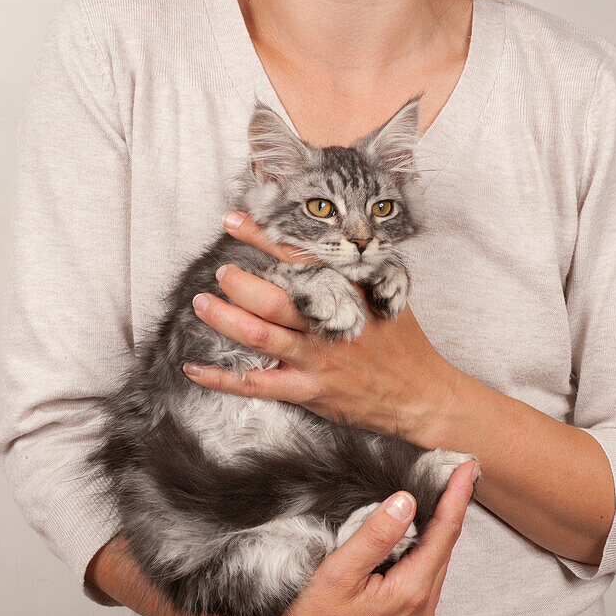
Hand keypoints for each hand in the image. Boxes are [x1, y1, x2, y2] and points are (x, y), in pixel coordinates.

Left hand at [184, 212, 461, 447]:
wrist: (421, 395)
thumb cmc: (403, 345)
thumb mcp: (388, 296)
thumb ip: (355, 271)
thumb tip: (326, 242)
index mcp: (348, 294)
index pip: (300, 259)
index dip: (264, 238)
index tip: (234, 220)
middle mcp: (329, 324)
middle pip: (273, 298)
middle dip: (238, 282)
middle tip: (219, 271)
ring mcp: (316, 359)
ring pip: (259, 336)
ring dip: (224, 319)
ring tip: (201, 304)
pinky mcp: (307, 390)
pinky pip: (256, 384)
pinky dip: (221, 379)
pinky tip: (194, 369)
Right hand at [201, 460, 478, 615]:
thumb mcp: (338, 572)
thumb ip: (375, 535)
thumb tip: (406, 501)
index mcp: (411, 594)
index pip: (444, 534)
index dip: (457, 497)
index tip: (468, 467)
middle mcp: (422, 615)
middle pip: (441, 552)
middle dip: (446, 514)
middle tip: (451, 479)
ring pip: (432, 571)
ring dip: (431, 540)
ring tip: (428, 508)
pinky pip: (422, 591)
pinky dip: (419, 565)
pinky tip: (406, 551)